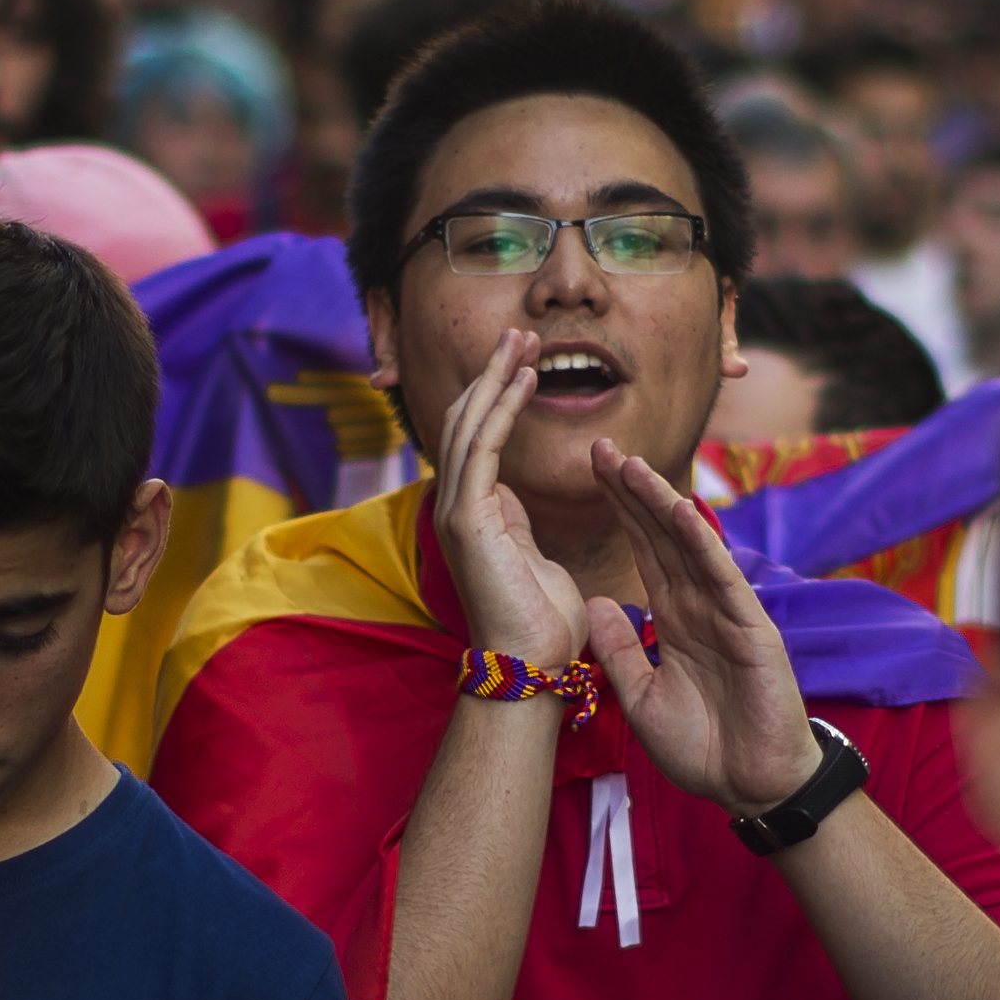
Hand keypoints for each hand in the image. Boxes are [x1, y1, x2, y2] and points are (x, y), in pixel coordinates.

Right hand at [433, 330, 587, 665]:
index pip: (477, 439)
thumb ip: (521, 527)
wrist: (530, 666)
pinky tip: (524, 379)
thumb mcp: (535, 560)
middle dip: (492, 373)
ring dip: (496, 377)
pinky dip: (502, 408)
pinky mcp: (468, 518)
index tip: (523, 364)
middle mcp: (457, 506)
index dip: (497, 397)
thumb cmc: (542, 625)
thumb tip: (518, 504)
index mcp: (474, 514)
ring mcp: (457, 510)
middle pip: (466, 420)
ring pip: (469, 424)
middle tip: (518, 333)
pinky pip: (482, 447)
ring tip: (520, 339)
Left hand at [583, 439, 823, 815]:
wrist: (749, 787)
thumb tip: (595, 603)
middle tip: (600, 446)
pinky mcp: (752, 630)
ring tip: (631, 465)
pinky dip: (704, 544)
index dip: (618, 511)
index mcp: (675, 619)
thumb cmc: (704, 748)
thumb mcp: (641, 696)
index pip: (643, 551)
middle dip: (632, 491)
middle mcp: (700, 606)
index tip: (591, 472)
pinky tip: (682, 511)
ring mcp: (728, 614)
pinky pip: (723, 580)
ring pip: (690, 547)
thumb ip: (620, 650)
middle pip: (662, 536)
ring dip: (661, 505)